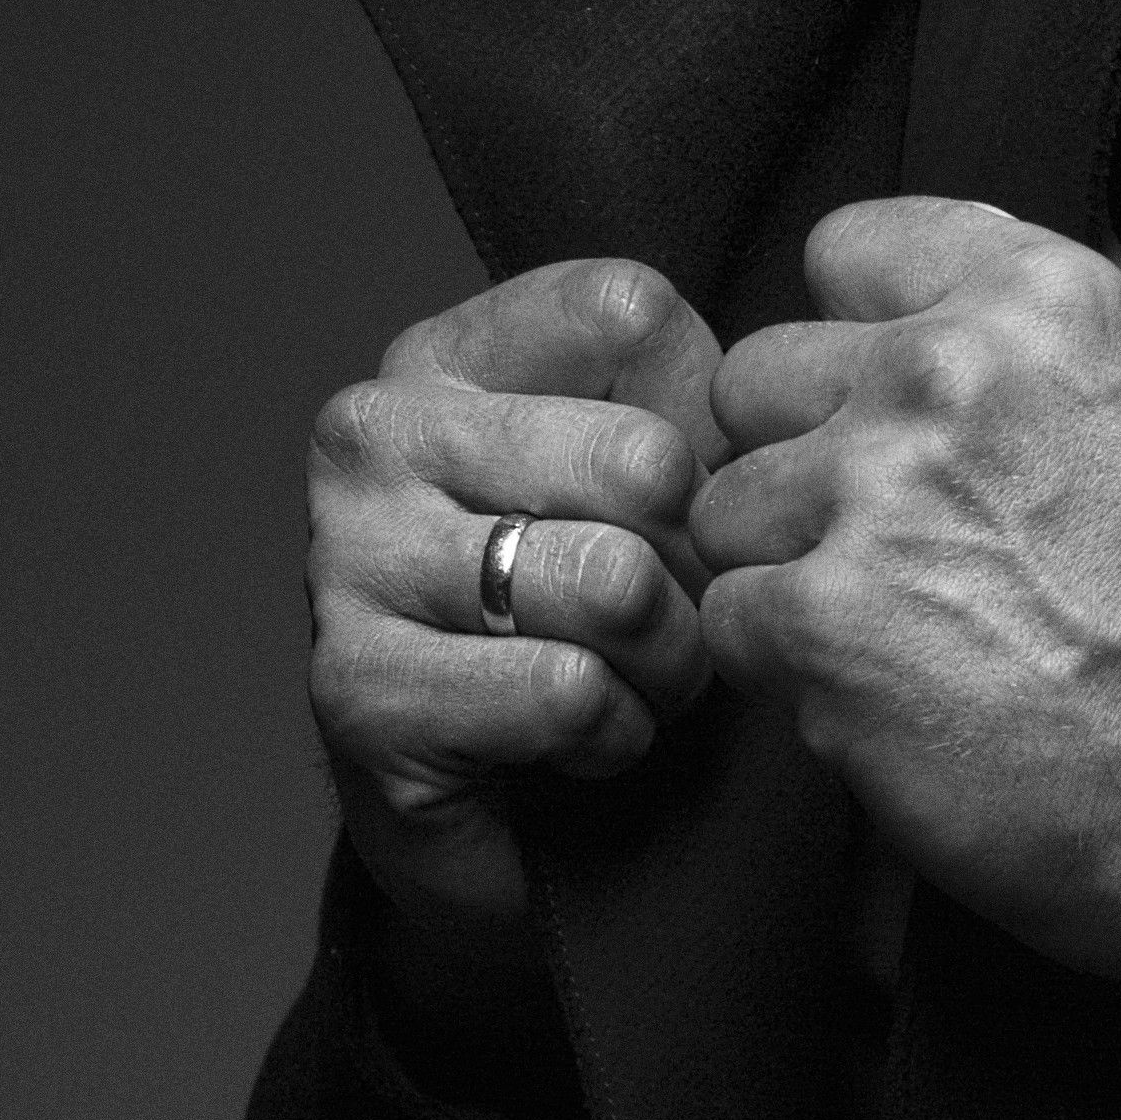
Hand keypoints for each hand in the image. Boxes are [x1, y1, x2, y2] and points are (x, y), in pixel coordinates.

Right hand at [306, 256, 725, 986]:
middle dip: (700, 567)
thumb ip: (697, 408)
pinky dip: (613, 735)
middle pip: (647, 460)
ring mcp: (348, 557)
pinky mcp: (357, 689)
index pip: (631, 312)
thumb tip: (772, 416)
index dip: (708, 424)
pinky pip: (569, 692)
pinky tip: (576, 738)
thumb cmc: (584, 623)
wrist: (486, 807)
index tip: (674, 502)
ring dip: (666, 665)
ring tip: (629, 680)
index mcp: (443, 354)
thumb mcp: (645, 486)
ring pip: (617, 585)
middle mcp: (372, 432)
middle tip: (668, 619)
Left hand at [691, 200, 1120, 990]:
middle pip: (759, 375)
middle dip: (802, 459)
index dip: (855, 339)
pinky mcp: (818, 614)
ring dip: (785, 569)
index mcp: (1042, 302)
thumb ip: (1049, 343)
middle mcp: (949, 368)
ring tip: (897, 630)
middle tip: (894, 545)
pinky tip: (882, 693)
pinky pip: (726, 614)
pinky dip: (784, 667)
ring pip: (729, 501)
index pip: (846, 248)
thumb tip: (960, 285)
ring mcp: (874, 488)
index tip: (889, 411)